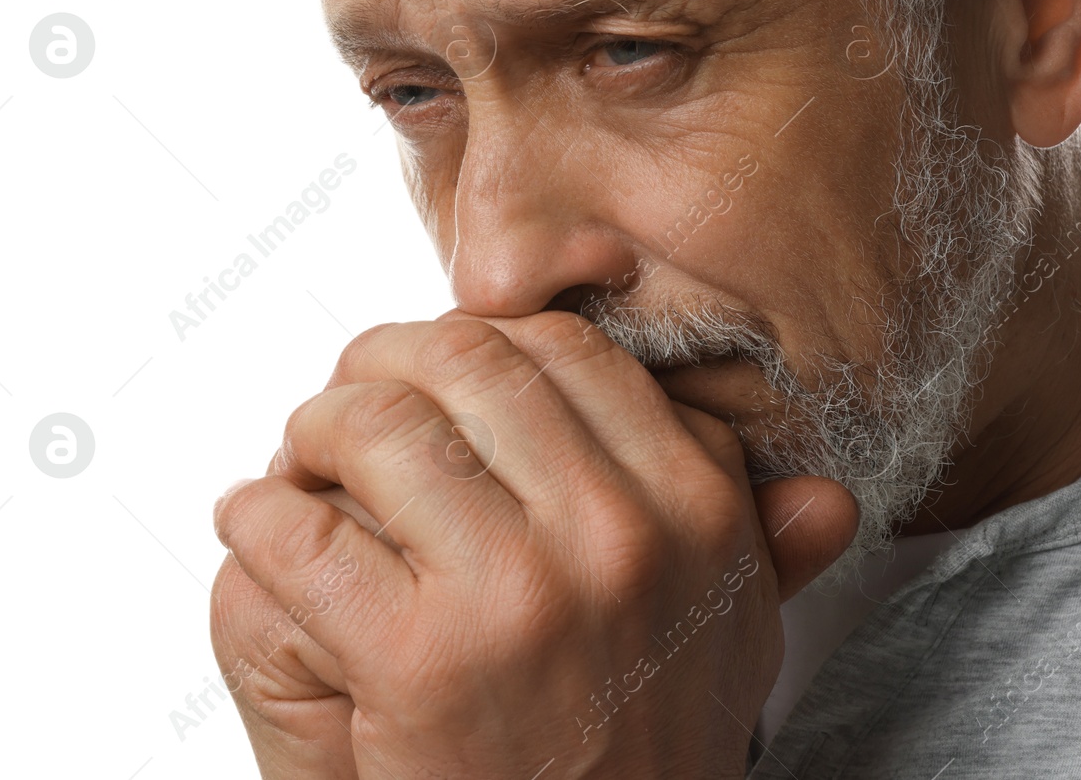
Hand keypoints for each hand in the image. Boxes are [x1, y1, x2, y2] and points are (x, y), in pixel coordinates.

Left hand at [210, 310, 857, 778]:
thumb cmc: (644, 753)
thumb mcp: (734, 647)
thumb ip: (767, 556)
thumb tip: (824, 498)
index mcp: (695, 508)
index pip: (569, 354)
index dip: (488, 341)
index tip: (447, 368)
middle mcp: (618, 533)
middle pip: (465, 365)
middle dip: (387, 363)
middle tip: (354, 395)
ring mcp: (517, 592)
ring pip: (375, 428)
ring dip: (314, 428)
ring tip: (302, 457)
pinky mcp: (415, 660)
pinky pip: (297, 533)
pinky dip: (256, 514)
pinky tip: (259, 522)